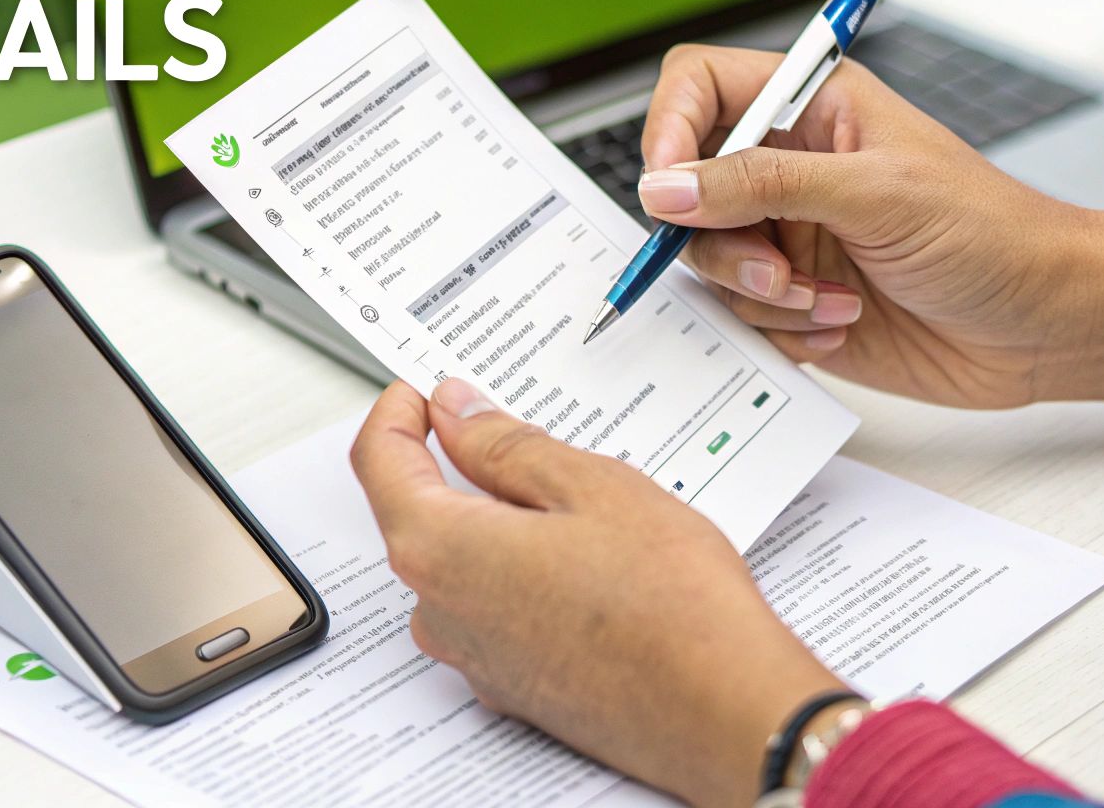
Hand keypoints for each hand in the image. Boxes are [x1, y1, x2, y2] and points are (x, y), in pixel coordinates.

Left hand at [350, 378, 841, 807]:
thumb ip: (506, 445)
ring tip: (579, 500)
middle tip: (518, 428)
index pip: (380, 461)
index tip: (426, 390)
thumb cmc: (670, 604)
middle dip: (458, 464)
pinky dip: (522, 572)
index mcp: (440, 548)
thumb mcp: (591, 486)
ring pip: (462, 563)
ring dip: (498, 522)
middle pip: (418, 513)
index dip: (399, 412)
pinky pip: (494, 608)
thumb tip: (456, 414)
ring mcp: (473, 657)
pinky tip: (588, 560)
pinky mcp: (513, 686)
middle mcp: (439, 611)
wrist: (723, 713)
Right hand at [639, 44, 1103, 409]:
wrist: (1048, 325)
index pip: (699, 88)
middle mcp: (790, 169)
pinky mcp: (797, 301)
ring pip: (708, 264)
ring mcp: (790, 236)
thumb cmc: (993, 235)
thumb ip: (762, 185)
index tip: (670, 188)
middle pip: (688, 190)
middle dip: (724, 242)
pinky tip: (842, 326)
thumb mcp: (875, 194)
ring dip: (761, 294)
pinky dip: (782, 331)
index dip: (668, 129)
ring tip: (831, 303)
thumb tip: (666, 187)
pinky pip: (740, 319)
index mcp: (811, 109)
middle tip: (780, 271)